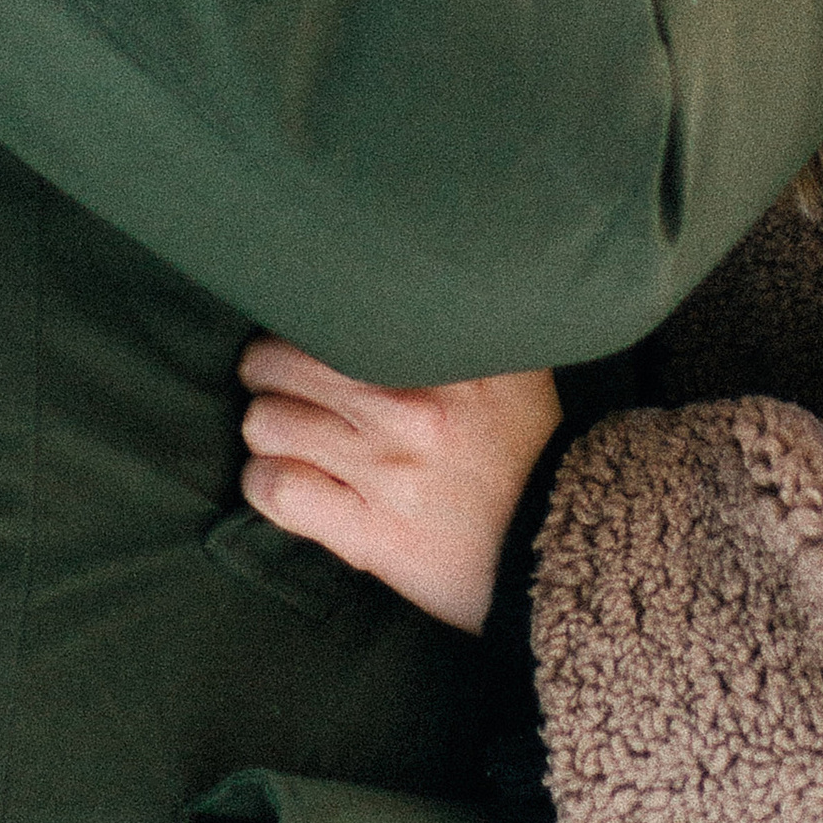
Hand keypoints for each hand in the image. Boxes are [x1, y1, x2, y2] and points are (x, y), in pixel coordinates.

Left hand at [236, 340, 561, 634]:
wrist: (559, 548)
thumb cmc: (526, 450)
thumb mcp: (511, 365)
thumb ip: (462, 315)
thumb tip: (409, 274)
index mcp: (443, 355)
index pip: (332, 310)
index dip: (303, 317)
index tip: (307, 333)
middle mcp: (411, 408)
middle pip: (278, 361)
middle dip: (267, 372)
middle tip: (280, 383)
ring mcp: (387, 472)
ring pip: (267, 423)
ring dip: (267, 430)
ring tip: (285, 434)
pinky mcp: (370, 533)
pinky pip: (276, 490)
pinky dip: (264, 482)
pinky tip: (281, 478)